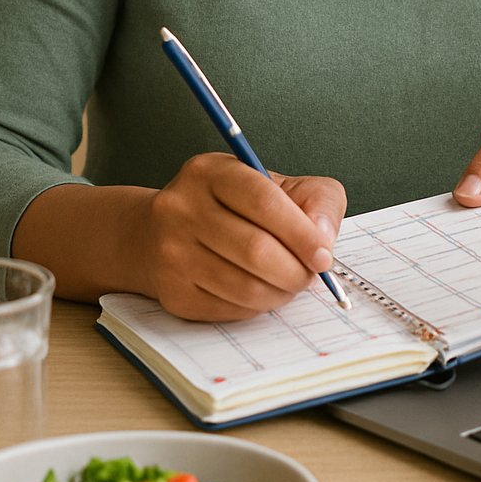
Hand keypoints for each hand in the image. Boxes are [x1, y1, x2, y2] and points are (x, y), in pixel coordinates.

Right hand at [141, 152, 346, 321]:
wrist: (157, 233)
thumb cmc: (230, 206)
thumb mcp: (274, 184)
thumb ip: (314, 199)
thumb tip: (323, 238)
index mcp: (211, 172)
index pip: (264, 202)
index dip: (302, 233)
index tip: (323, 255)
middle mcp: (183, 209)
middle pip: (256, 250)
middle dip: (296, 270)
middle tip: (310, 274)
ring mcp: (173, 253)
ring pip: (246, 287)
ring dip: (281, 292)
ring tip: (289, 283)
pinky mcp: (173, 292)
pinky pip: (231, 309)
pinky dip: (259, 306)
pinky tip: (262, 291)